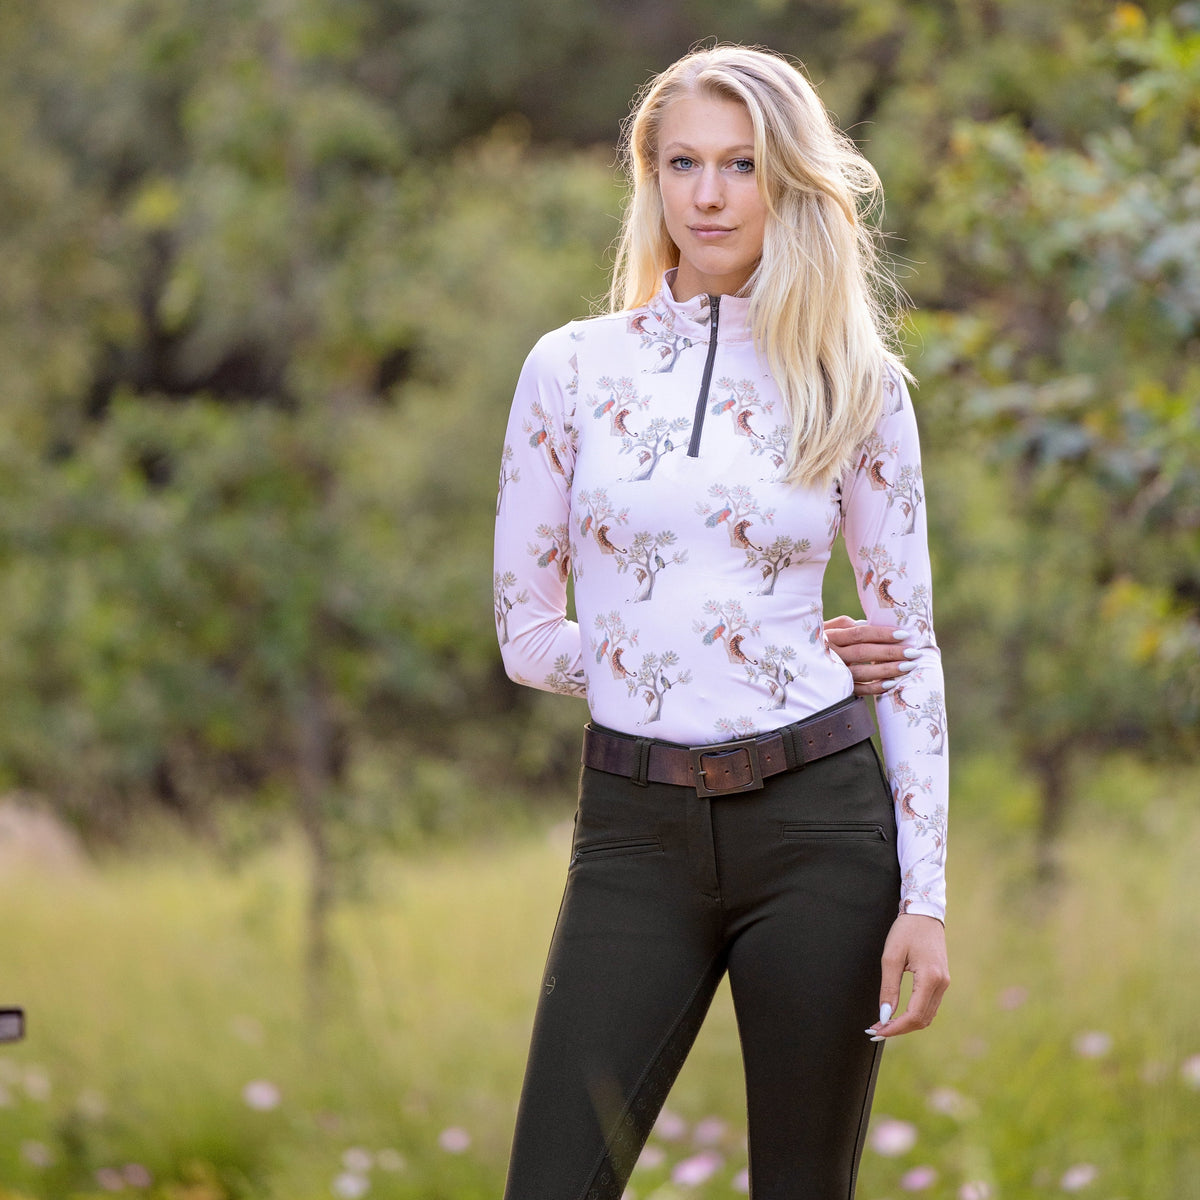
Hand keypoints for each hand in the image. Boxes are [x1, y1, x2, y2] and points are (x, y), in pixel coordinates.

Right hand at [823, 615, 913, 695]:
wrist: (800, 662)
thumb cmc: (820, 641)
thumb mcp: (829, 628)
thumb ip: (847, 624)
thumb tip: (871, 625)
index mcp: (830, 635)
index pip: (860, 633)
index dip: (882, 634)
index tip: (904, 634)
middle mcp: (831, 654)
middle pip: (864, 652)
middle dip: (891, 652)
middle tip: (913, 652)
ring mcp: (834, 673)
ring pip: (863, 672)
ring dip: (888, 670)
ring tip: (909, 666)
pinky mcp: (837, 688)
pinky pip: (859, 689)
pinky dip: (876, 687)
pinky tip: (893, 683)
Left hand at [865, 914, 948, 1039]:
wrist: (924, 913)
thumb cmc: (906, 930)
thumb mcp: (891, 957)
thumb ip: (888, 988)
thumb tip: (884, 1014)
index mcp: (930, 978)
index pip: (914, 1015)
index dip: (895, 1028)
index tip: (877, 1031)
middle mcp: (942, 984)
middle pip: (922, 1020)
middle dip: (899, 1029)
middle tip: (876, 1031)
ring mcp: (944, 984)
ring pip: (927, 1016)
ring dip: (906, 1024)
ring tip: (884, 1024)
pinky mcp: (942, 981)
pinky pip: (929, 1006)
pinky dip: (914, 1015)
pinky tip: (898, 1015)